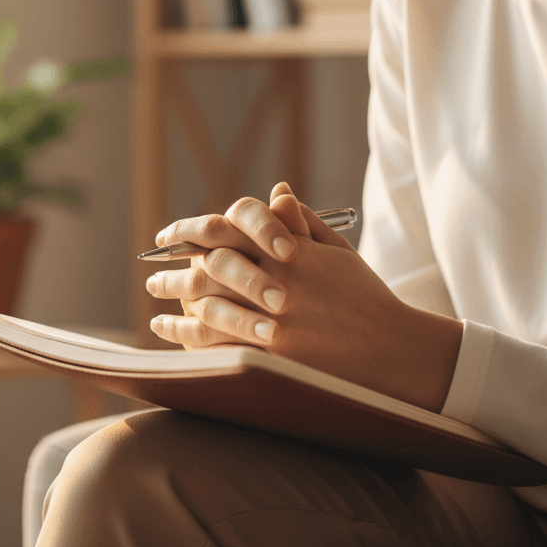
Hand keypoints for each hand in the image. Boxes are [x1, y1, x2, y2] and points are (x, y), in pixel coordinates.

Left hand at [145, 183, 462, 411]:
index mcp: (289, 248)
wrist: (395, 350)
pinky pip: (215, 342)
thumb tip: (275, 191)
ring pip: (205, 303)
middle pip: (207, 265)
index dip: (190, 230)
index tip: (168, 236)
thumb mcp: (335, 249)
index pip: (227, 226)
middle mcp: (277, 278)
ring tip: (154, 299)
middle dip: (172, 267)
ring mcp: (273, 318)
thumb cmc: (363, 295)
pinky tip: (168, 331)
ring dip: (173, 299)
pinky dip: (184, 335)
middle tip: (151, 271)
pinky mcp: (273, 355)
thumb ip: (300, 220)